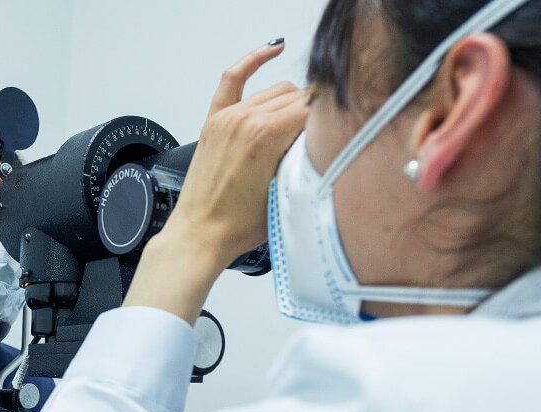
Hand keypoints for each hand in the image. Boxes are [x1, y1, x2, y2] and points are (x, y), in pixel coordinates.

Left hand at [121, 40, 309, 323]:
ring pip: (275, 90)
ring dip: (293, 101)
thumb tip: (327, 137)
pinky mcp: (214, 120)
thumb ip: (308, 159)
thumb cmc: (239, 225)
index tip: (339, 130)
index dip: (330, 119)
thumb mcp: (288, 193)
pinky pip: (233, 77)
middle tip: (322, 135)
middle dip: (314, 113)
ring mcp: (229, 116)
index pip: (314, 108)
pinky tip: (273, 49)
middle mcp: (247, 119)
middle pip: (298, 97)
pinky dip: (253, 60)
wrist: (201, 235)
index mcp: (267, 134)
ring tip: (302, 123)